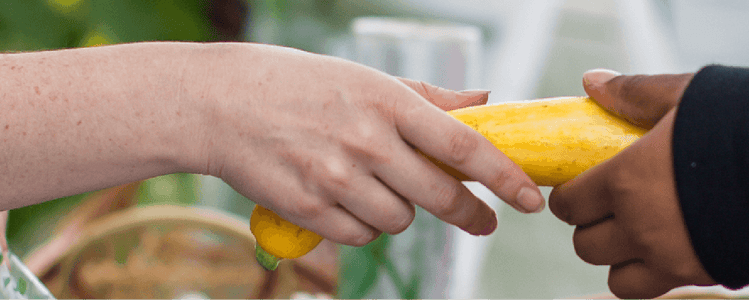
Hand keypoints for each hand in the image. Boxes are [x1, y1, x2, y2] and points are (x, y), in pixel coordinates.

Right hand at [189, 44, 543, 245]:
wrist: (220, 103)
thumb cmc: (301, 85)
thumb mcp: (366, 78)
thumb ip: (429, 97)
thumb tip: (484, 101)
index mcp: (387, 101)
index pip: (462, 146)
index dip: (502, 176)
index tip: (529, 197)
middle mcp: (365, 141)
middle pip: (440, 195)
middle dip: (469, 213)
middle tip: (482, 220)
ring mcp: (335, 178)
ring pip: (400, 220)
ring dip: (401, 212)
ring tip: (378, 186)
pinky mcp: (308, 209)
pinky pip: (361, 235)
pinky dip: (363, 225)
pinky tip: (345, 199)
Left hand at [549, 69, 712, 298]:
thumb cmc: (747, 121)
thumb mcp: (687, 95)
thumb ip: (634, 93)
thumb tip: (592, 83)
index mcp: (627, 181)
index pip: (571, 204)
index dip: (572, 195)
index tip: (583, 186)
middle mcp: (641, 228)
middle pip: (586, 246)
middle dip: (591, 227)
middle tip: (611, 208)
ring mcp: (672, 259)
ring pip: (617, 279)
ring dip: (618, 259)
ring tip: (638, 233)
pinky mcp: (704, 276)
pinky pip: (655, 289)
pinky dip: (651, 274)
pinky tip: (670, 246)